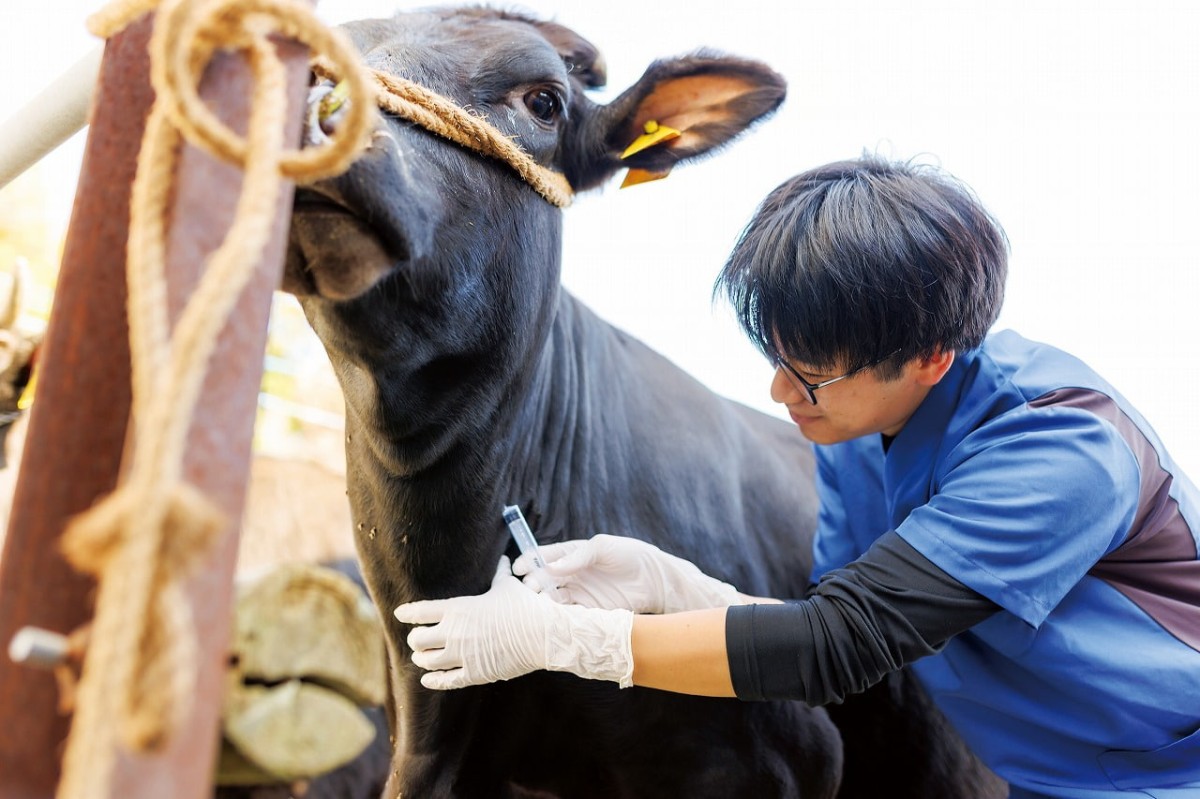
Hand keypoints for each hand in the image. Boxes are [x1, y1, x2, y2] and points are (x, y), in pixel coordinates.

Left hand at [393, 557, 633, 689]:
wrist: (541, 634)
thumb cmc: (524, 607)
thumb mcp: (508, 587)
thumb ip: (500, 574)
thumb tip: (503, 559)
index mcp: (458, 608)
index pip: (420, 611)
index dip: (407, 613)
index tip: (400, 614)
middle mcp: (454, 632)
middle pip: (417, 639)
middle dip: (415, 639)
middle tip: (417, 639)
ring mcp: (462, 655)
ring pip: (427, 661)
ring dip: (422, 659)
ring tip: (422, 657)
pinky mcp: (473, 674)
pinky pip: (444, 681)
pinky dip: (433, 680)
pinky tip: (429, 679)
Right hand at [513, 534, 742, 613]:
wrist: (655, 579)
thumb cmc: (629, 554)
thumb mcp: (603, 547)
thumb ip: (578, 556)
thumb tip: (552, 567)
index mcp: (571, 554)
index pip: (543, 557)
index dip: (529, 561)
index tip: (518, 568)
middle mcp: (570, 574)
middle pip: (543, 580)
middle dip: (532, 584)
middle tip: (527, 590)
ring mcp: (578, 593)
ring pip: (551, 599)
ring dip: (541, 603)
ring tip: (536, 606)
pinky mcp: (587, 611)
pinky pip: (567, 615)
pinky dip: (557, 617)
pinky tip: (551, 619)